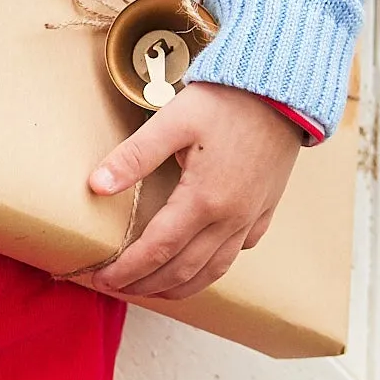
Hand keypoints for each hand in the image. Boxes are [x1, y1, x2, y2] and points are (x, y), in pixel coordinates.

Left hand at [83, 80, 303, 301]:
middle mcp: (230, 218)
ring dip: (178, 287)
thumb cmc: (227, 101)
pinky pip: (237, 252)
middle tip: (116, 287)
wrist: (283, 90)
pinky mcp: (264, 210)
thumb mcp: (173, 120)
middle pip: (182, 270)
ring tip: (151, 289)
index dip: (126, 270)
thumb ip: (134, 156)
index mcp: (203, 199)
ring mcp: (250, 218)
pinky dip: (212, 268)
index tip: (101, 278)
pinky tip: (198, 265)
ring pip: (213, 271)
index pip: (156, 250)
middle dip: (145, 284)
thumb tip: (97, 186)